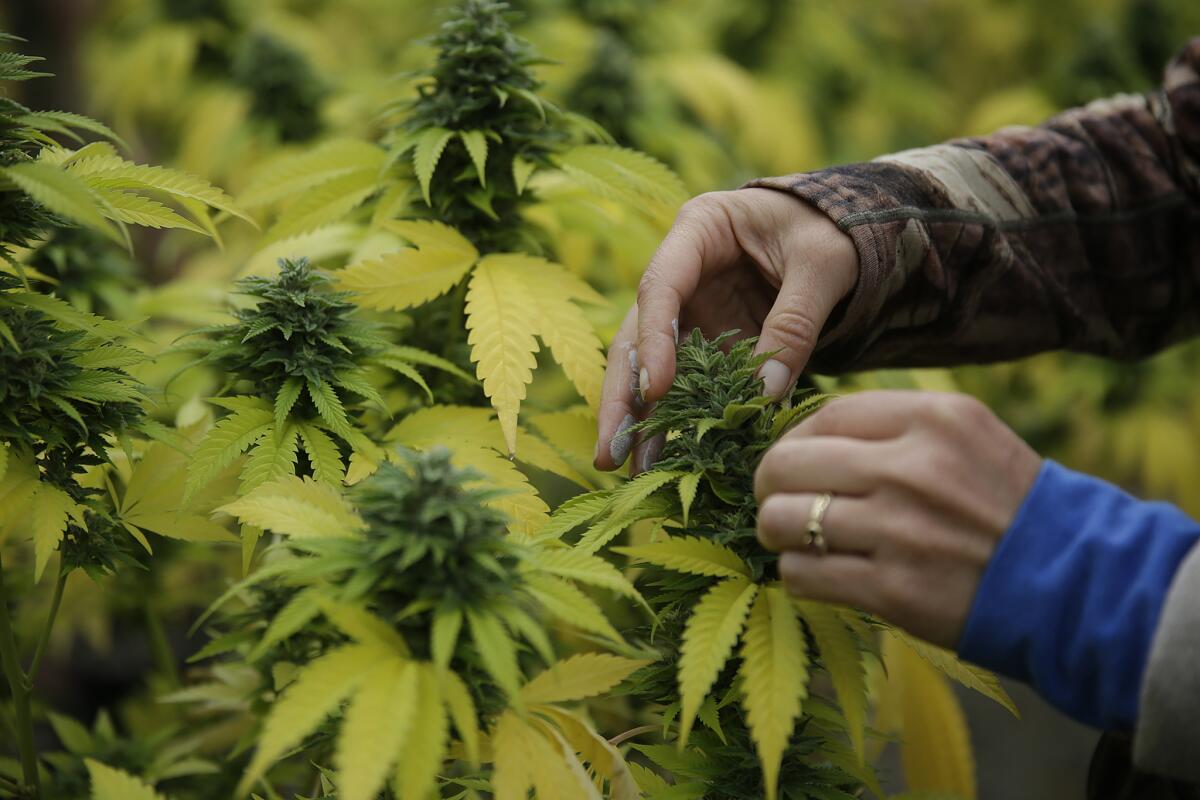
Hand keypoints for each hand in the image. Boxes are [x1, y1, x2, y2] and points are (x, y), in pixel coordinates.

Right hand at [593, 188, 857, 472]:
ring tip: (631, 470)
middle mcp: (682, 273)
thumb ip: (796, 323)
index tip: (655, 391)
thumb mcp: (824, 265)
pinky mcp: (710, 344)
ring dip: (642, 420)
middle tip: (610, 452)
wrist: (845, 229)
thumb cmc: (833, 229)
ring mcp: (692, 312)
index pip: (660, 286)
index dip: (654, 340)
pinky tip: (671, 463)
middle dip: (622, 397)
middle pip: (636, 336)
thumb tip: (764, 396)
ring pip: (651, 369)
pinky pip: (691, 386)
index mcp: (699, 229)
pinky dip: (681, 422)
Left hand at [754, 390, 1042, 648]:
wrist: (1072, 581)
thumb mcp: (966, 435)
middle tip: (781, 502)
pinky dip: (799, 575)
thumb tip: (803, 431)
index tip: (796, 461)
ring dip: (780, 534)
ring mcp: (898, 531)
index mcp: (932, 418)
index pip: (822, 416)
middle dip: (771, 486)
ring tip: (800, 540)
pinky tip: (822, 573)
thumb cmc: (1006, 504)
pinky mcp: (891, 590)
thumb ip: (892, 425)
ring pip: (782, 520)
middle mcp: (911, 468)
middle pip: (785, 464)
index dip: (793, 440)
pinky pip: (801, 574)